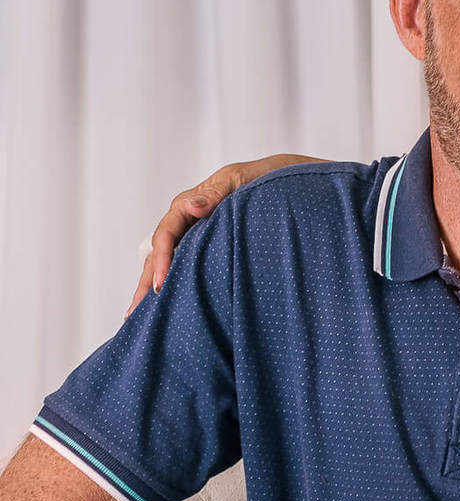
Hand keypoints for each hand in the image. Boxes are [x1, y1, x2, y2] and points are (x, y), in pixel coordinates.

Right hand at [126, 156, 315, 314]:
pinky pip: (186, 270)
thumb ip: (217, 193)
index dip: (161, 259)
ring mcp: (195, 240)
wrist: (285, 185)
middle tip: (133, 316)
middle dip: (145, 285)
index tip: (161, 284)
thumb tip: (194, 206)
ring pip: (167, 266)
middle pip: (158, 256)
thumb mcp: (241, 180)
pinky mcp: (207, 252)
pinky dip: (174, 288)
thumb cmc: (262, 179)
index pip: (166, 234)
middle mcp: (186, 224)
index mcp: (188, 206)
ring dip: (153, 291)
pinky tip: (166, 308)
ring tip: (138, 320)